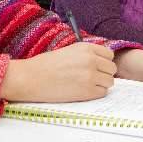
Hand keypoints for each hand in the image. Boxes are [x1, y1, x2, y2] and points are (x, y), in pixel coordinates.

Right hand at [0, 42, 115, 102]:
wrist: (30, 78)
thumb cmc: (45, 65)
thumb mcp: (68, 51)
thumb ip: (86, 55)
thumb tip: (101, 63)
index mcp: (86, 48)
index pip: (109, 55)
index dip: (104, 62)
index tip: (97, 67)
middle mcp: (91, 60)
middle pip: (112, 69)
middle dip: (104, 74)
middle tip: (92, 78)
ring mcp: (90, 76)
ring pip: (109, 82)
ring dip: (101, 84)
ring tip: (87, 85)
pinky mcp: (86, 91)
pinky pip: (102, 93)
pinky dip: (95, 93)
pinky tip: (83, 91)